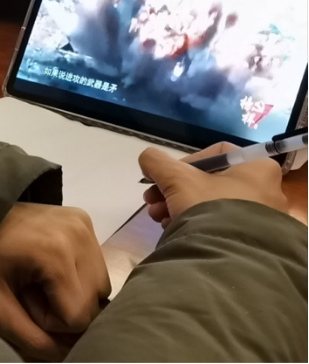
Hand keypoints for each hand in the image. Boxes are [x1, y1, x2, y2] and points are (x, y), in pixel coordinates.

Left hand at [0, 203, 110, 361]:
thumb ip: (32, 340)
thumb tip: (67, 356)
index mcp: (56, 253)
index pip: (78, 317)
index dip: (50, 321)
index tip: (24, 302)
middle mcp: (79, 234)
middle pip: (93, 303)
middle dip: (64, 308)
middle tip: (31, 290)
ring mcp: (84, 224)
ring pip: (100, 287)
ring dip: (75, 294)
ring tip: (41, 278)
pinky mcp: (85, 220)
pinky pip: (96, 266)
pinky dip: (78, 276)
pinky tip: (52, 266)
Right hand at [141, 142, 286, 227]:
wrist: (227, 260)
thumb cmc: (208, 207)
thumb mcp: (176, 178)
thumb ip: (157, 162)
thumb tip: (148, 160)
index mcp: (257, 168)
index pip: (214, 155)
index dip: (183, 164)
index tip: (164, 178)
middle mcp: (267, 190)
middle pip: (208, 182)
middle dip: (173, 190)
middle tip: (153, 201)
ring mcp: (262, 218)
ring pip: (210, 204)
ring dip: (178, 206)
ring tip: (158, 218)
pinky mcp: (253, 240)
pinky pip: (220, 224)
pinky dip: (194, 223)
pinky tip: (174, 230)